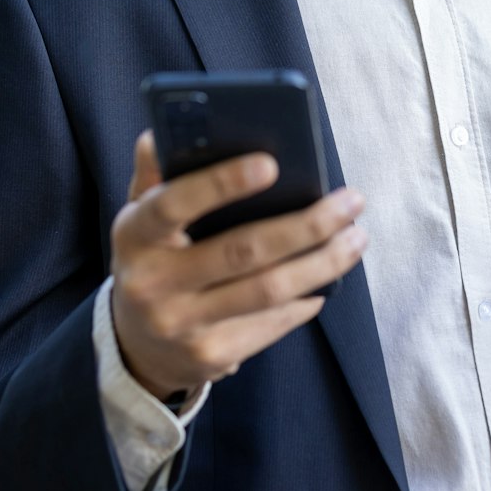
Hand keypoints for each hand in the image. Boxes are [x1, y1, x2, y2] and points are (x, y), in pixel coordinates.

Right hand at [109, 131, 367, 402]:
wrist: (138, 346)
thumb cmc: (152, 260)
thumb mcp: (140, 218)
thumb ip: (153, 177)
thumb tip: (157, 135)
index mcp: (134, 235)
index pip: (173, 204)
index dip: (221, 183)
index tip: (271, 164)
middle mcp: (152, 284)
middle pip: (243, 252)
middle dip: (307, 225)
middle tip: (351, 202)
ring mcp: (183, 326)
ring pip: (269, 291)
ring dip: (323, 263)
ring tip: (356, 237)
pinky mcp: (212, 356)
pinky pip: (272, 322)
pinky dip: (307, 299)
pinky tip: (329, 277)